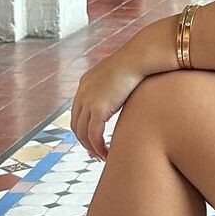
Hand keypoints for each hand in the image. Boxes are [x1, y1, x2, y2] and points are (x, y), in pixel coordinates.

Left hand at [69, 46, 147, 160]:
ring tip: (102, 156)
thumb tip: (127, 92)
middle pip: (76, 124)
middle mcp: (82, 92)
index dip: (83, 127)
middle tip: (95, 153)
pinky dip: (98, 147)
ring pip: (83, 133)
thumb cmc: (138, 64)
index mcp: (86, 83)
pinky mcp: (97, 109)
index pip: (78, 111)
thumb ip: (118, 85)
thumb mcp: (122, 74)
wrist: (138, 58)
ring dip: (91, 148)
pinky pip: (94, 135)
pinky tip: (107, 154)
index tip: (93, 139)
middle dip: (84, 141)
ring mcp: (88, 101)